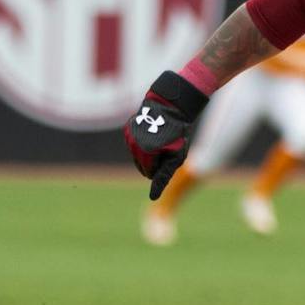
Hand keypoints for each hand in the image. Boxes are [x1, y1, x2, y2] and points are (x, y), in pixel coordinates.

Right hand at [122, 71, 209, 199]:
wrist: (170, 107)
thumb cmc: (177, 134)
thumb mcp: (176, 157)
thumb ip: (164, 177)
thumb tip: (153, 198)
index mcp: (145, 153)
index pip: (150, 174)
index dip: (161, 170)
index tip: (164, 168)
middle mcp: (133, 145)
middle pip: (142, 167)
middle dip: (154, 162)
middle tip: (166, 148)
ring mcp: (128, 137)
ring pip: (137, 156)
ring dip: (148, 153)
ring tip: (160, 140)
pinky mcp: (127, 130)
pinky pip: (134, 145)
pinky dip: (142, 144)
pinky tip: (153, 134)